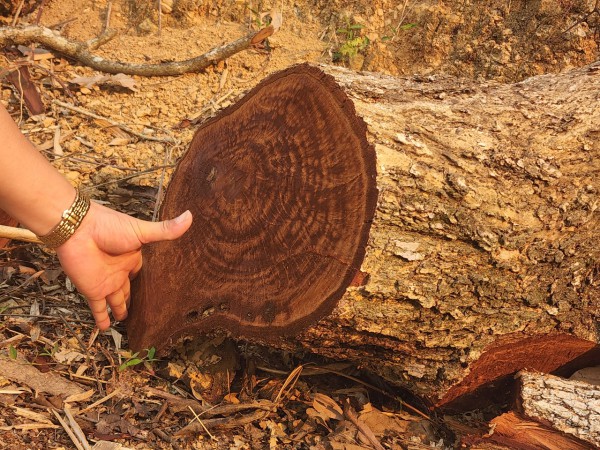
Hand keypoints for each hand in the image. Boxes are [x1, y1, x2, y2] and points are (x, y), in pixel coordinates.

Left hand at [55, 202, 191, 329]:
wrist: (78, 230)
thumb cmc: (110, 226)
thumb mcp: (142, 231)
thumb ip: (165, 230)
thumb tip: (190, 216)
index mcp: (133, 258)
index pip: (143, 274)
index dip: (148, 282)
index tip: (158, 291)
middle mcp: (121, 272)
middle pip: (129, 289)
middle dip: (134, 299)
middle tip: (144, 310)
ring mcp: (106, 282)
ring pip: (115, 301)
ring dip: (120, 310)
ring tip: (126, 320)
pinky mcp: (93, 291)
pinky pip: (98, 308)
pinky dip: (101, 318)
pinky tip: (105, 328)